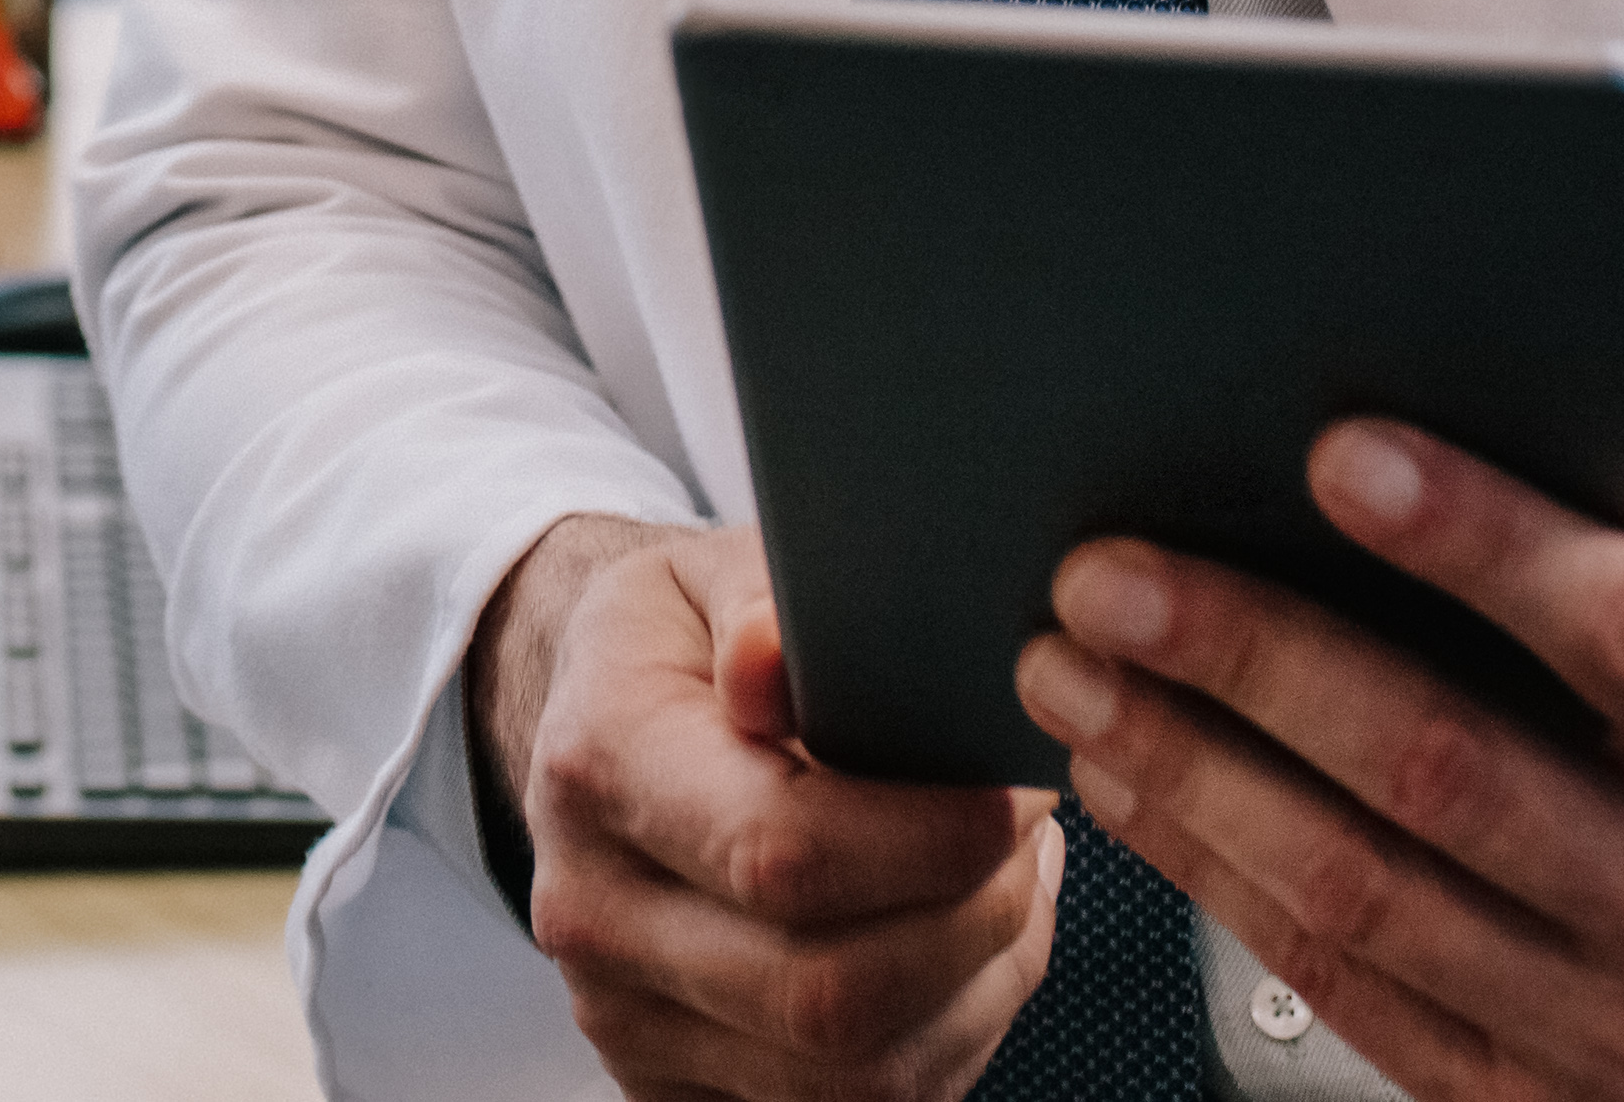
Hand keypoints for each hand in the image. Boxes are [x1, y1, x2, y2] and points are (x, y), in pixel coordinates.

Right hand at [474, 513, 1063, 1101]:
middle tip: (1028, 834)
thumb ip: (766, 602)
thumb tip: (772, 657)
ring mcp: (628, 1016)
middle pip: (829, 994)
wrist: (602, 725)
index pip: (783, 854)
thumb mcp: (718, 572)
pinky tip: (959, 944)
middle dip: (977, 922)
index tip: (1015, 788)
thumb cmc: (689, 642)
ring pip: (857, 1075)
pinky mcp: (674, 1082)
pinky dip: (946, 1038)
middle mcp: (594, 911)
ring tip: (1006, 882)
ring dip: (977, 988)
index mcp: (598, 765)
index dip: (935, 840)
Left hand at [1016, 429, 1623, 1101]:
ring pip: (1362, 890)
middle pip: (1447, 769)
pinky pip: (1339, 985)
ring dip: (1190, 769)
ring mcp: (1621, 1041)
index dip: (1479, 542)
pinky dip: (1212, 876)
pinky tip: (1131, 784)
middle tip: (1111, 568)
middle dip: (1254, 656)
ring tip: (1073, 666)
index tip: (1337, 453)